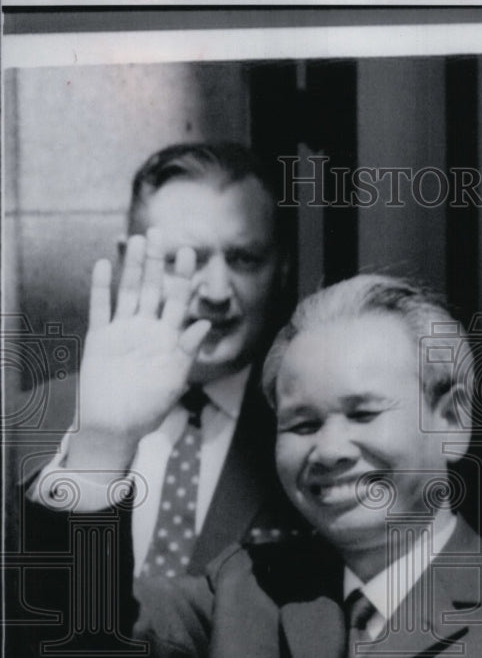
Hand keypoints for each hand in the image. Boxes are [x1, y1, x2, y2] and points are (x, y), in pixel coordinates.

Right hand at [66, 229, 210, 471]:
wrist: (115, 426)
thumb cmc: (149, 408)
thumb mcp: (174, 378)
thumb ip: (187, 349)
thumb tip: (205, 322)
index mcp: (168, 338)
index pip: (179, 301)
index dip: (184, 277)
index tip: (190, 251)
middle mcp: (146, 330)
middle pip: (153, 288)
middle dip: (157, 262)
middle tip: (160, 232)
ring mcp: (122, 331)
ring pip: (128, 291)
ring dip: (132, 267)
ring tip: (136, 240)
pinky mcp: (99, 338)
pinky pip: (100, 307)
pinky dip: (101, 286)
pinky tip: (105, 264)